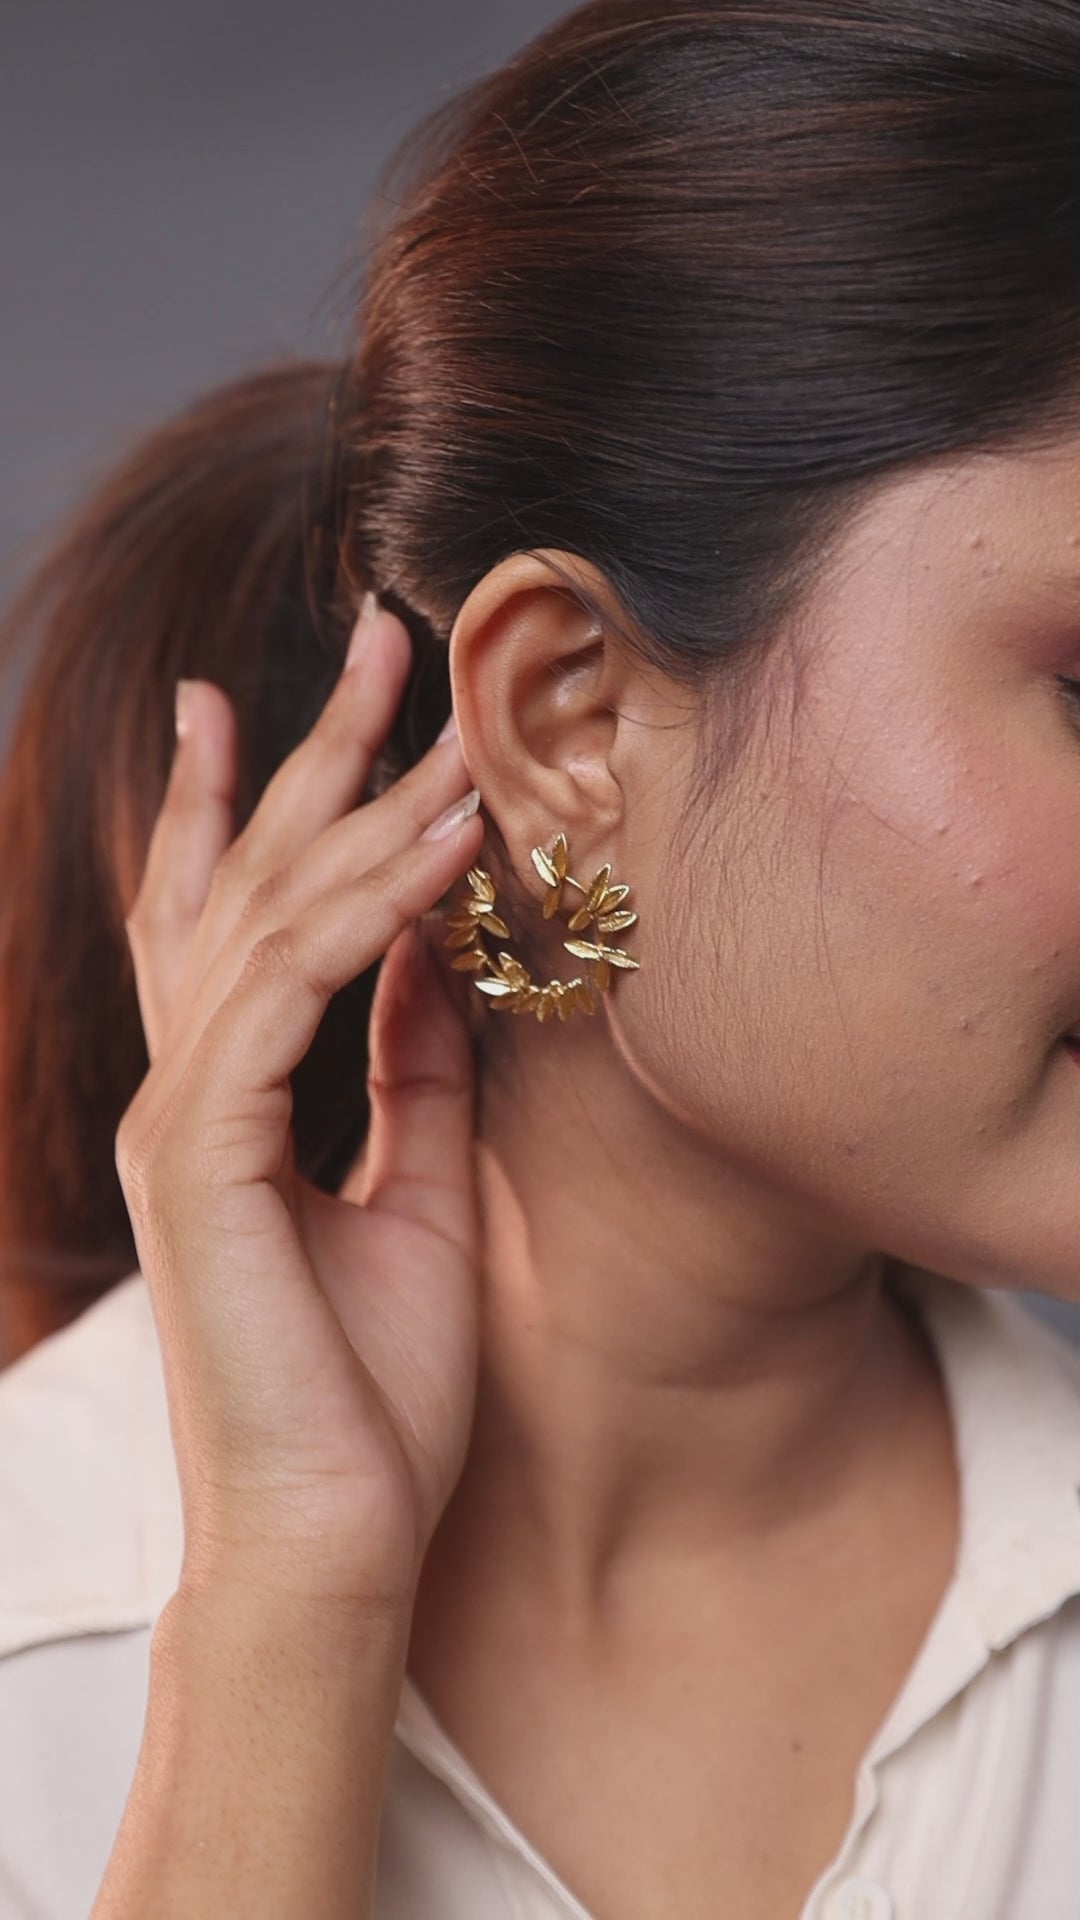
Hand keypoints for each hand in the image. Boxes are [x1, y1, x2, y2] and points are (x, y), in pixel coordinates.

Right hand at [118, 605, 484, 1613]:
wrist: (337, 1534)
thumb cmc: (373, 1385)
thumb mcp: (416, 1188)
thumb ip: (411, 1066)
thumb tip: (438, 952)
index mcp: (226, 1100)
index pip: (230, 916)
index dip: (251, 800)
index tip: (280, 697)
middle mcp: (185, 1089)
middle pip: (239, 880)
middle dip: (307, 751)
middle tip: (376, 635)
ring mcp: (182, 1119)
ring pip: (267, 917)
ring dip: (365, 810)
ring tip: (451, 723)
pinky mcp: (202, 1159)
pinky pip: (285, 994)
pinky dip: (368, 912)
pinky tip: (441, 847)